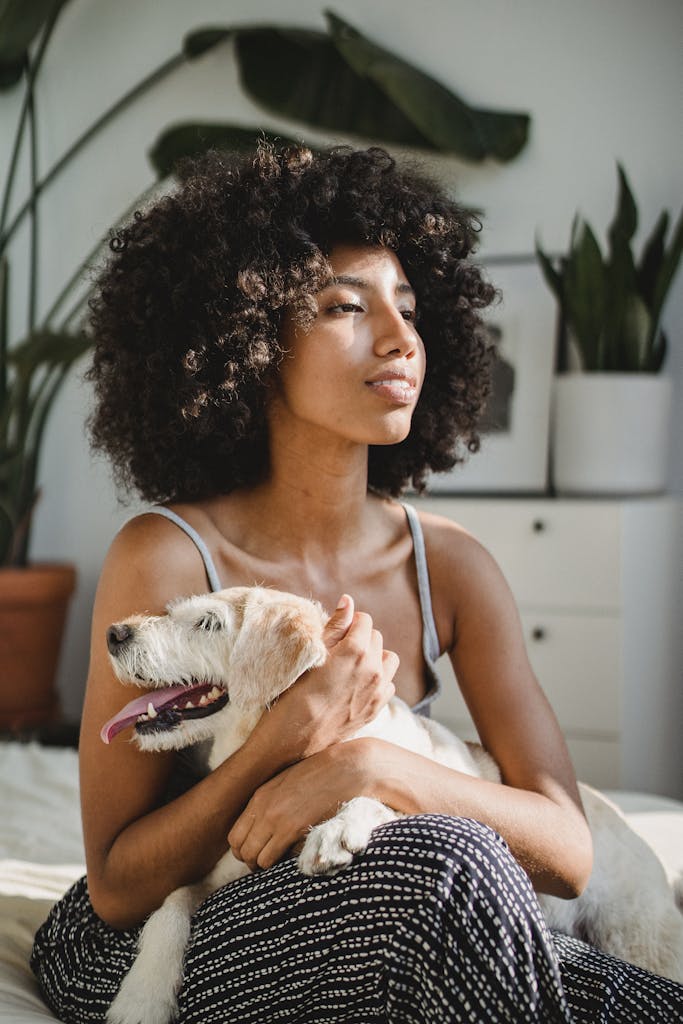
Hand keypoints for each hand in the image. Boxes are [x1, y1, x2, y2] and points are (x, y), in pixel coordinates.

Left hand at [228, 738, 379, 870]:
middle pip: (239, 848)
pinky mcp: (291, 828)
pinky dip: (274, 865)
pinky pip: (269, 858)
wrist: (346, 769)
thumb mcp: (290, 783)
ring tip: (276, 866)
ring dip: (262, 865)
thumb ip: (274, 802)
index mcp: (260, 795)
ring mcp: (275, 818)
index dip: (243, 849)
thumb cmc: (324, 776)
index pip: (234, 834)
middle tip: (264, 864)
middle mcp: (263, 807)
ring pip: (252, 856)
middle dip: (249, 860)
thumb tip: (266, 824)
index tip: (258, 853)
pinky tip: (286, 861)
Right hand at [262, 594, 398, 759]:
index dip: (349, 624)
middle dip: (361, 638)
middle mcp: (374, 668)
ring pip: (388, 659)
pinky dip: (378, 679)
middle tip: (338, 651)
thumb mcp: (312, 654)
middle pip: (377, 638)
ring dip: (375, 657)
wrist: (295, 738)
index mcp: (357, 649)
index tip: (336, 634)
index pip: (365, 620)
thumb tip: (349, 601)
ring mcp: (379, 690)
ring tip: (353, 665)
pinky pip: (388, 683)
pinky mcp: (378, 707)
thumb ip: (335, 625)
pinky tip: (358, 685)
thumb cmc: (296, 693)